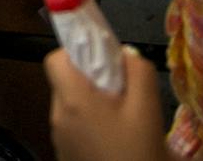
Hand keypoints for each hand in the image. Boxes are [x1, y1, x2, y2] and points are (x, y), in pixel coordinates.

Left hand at [46, 46, 166, 160]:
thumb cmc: (138, 155)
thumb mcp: (148, 111)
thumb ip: (139, 73)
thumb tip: (126, 53)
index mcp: (72, 100)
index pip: (54, 58)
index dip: (77, 52)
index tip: (103, 59)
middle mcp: (58, 118)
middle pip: (66, 82)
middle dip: (92, 80)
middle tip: (123, 90)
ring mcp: (61, 140)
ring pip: (73, 106)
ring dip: (95, 104)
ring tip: (126, 119)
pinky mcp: (67, 155)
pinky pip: (76, 129)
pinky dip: (94, 125)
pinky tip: (119, 139)